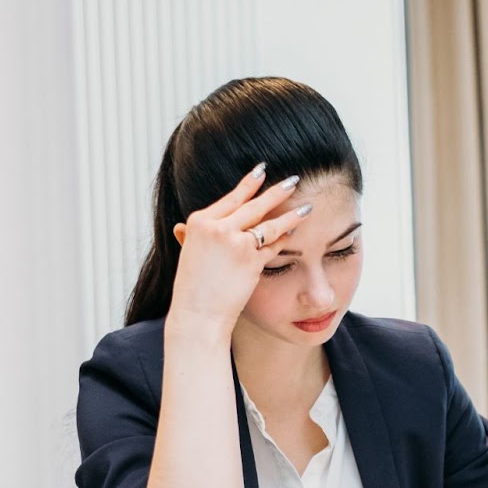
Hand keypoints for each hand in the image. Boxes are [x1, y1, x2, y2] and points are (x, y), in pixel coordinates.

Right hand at [166, 165, 311, 334]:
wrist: (197, 315)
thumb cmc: (191, 289)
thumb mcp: (186, 255)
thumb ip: (190, 238)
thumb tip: (180, 228)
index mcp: (199, 222)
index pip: (231, 198)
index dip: (249, 184)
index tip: (261, 171)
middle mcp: (218, 228)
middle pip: (254, 205)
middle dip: (277, 191)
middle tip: (293, 180)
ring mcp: (236, 244)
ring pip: (269, 224)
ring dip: (291, 215)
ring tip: (306, 208)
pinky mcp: (252, 261)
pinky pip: (273, 247)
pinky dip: (284, 241)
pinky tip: (294, 235)